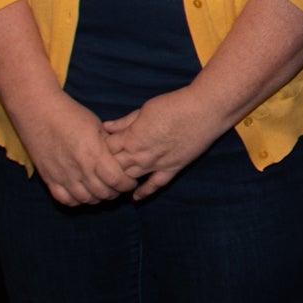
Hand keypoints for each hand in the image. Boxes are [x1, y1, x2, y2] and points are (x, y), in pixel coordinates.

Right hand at [18, 92, 133, 206]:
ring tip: (103, 190)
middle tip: (119, 186)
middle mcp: (79, 168)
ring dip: (98, 198)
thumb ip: (109, 145)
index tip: (130, 180)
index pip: (116, 180)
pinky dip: (77, 201)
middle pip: (103, 193)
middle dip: (116, 192)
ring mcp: (62, 176)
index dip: (127, 184)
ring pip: (85, 199)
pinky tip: (83, 194)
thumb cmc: (70, 114)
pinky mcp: (48, 178)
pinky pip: (64, 199)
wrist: (38, 111)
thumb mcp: (97, 126)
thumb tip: (122, 158)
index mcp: (94, 153)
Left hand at [103, 87, 230, 200]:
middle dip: (106, 166)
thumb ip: (125, 122)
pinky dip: (144, 192)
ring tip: (113, 181)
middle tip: (102, 166)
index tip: (99, 146)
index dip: (100, 148)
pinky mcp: (171, 169)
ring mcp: (156, 164)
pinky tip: (135, 197)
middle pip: (114, 167)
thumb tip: (107, 127)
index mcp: (131, 137)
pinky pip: (154, 185)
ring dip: (121, 180)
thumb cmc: (174, 105)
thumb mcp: (144, 109)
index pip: (105, 149)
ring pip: (130, 179)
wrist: (204, 111)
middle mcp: (140, 155)